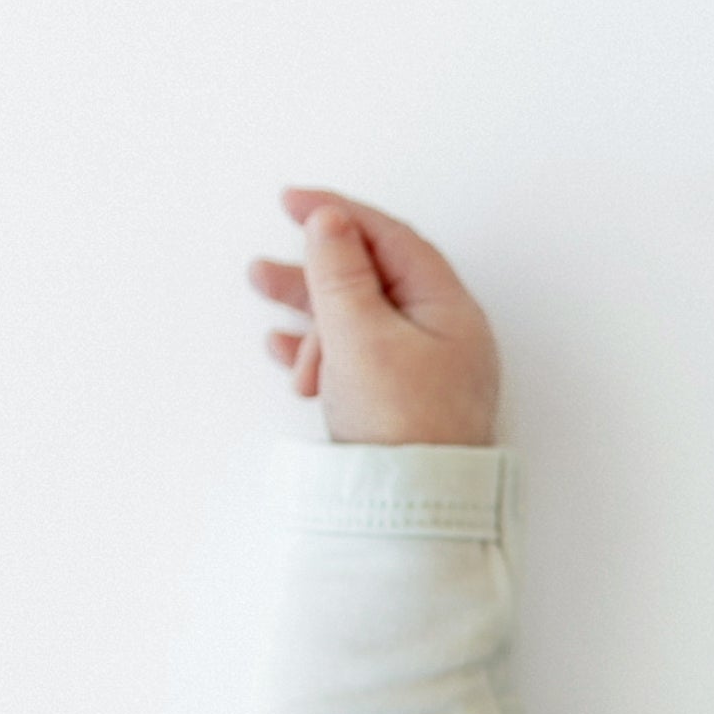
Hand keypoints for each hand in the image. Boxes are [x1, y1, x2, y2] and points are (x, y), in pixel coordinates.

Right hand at [247, 189, 500, 446]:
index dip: (341, 216)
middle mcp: (445, 338)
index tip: (292, 202)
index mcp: (449, 311)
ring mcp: (426, 373)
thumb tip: (330, 222)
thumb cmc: (400, 423)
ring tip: (264, 299)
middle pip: (373, 282)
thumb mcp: (360, 334)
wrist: (413, 511)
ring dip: (311, 312)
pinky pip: (358, 361)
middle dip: (316, 269)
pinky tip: (288, 358)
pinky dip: (321, 352)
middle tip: (264, 265)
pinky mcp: (404, 406)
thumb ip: (340, 272)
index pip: (393, 242)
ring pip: (360, 323)